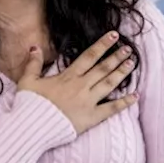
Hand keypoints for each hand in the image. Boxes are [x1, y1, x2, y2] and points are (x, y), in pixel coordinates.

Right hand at [17, 31, 136, 133]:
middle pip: (103, 68)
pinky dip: (124, 102)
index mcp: (68, 76)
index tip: (114, 35)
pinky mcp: (91, 117)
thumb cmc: (30, 104)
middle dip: (117, 57)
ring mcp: (88, 102)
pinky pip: (111, 109)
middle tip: (129, 49)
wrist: (33, 126)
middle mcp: (81, 86)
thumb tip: (34, 47)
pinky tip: (135, 96)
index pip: (89, 56)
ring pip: (109, 84)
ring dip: (121, 73)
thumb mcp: (28, 80)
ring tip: (132, 64)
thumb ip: (33, 63)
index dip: (102, 44)